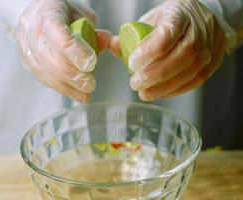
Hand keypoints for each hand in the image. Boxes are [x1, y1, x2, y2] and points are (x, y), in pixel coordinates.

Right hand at [16, 0, 111, 101]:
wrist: (36, 13)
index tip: (92, 65)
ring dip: (68, 87)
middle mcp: (32, 32)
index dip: (77, 54)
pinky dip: (61, 88)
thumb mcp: (81, 14)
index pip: (61, 39)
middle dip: (75, 77)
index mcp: (47, 15)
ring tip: (85, 93)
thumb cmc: (60, 12)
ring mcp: (26, 49)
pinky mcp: (26, 62)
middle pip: (53, 61)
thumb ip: (93, 30)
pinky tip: (74, 92)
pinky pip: (44, 79)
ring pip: (47, 74)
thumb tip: (106, 42)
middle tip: (91, 84)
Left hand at [111, 0, 225, 100]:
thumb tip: (112, 47)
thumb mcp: (149, 20)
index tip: (131, 64)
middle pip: (181, 55)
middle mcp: (199, 29)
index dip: (148, 52)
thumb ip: (130, 35)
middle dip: (155, 74)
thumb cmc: (170, 20)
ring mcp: (210, 46)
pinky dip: (176, 90)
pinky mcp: (214, 62)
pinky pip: (196, 80)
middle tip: (135, 83)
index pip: (166, 35)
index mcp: (180, 14)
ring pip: (191, 70)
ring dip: (164, 86)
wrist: (200, 18)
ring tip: (144, 93)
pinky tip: (160, 93)